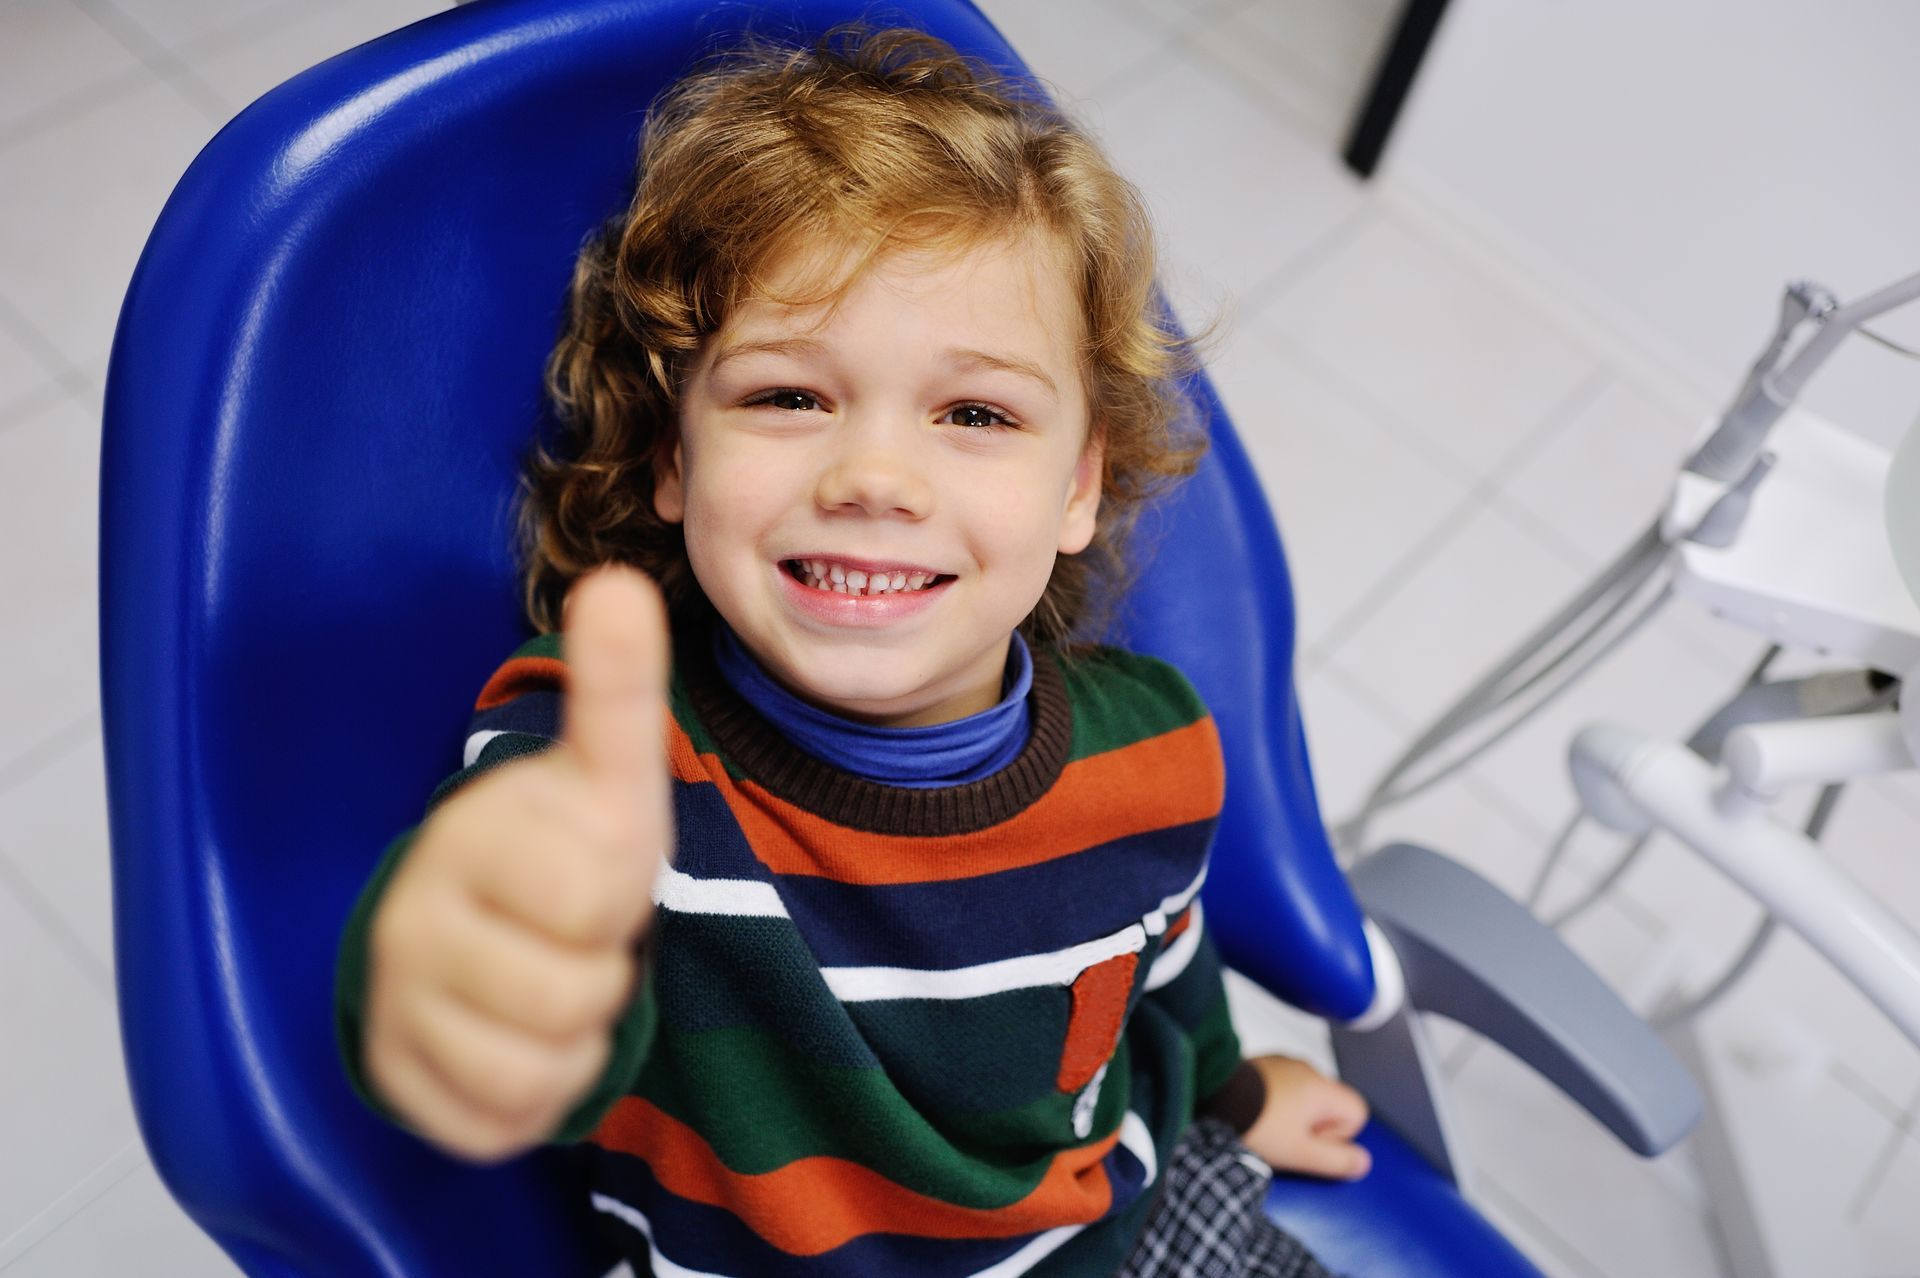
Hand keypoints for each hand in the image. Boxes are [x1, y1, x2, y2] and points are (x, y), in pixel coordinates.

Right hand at [362, 565, 672, 1162]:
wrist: (481, 923)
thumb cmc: (556, 844)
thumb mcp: (605, 774)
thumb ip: (616, 688)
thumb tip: (620, 582)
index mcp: (470, 836)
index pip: (594, 896)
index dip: (618, 889)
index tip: (584, 859)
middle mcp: (410, 917)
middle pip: (575, 991)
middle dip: (601, 966)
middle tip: (571, 931)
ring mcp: (393, 1003)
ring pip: (542, 1065)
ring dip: (576, 1032)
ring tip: (548, 975)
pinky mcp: (396, 1080)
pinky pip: (504, 1122)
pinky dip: (539, 1093)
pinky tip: (519, 1036)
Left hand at [1238, 1055, 1370, 1180]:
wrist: (1211, 1095)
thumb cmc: (1257, 1125)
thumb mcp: (1300, 1154)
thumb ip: (1337, 1161)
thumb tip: (1362, 1162)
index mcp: (1322, 1087)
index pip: (1357, 1112)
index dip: (1338, 1136)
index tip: (1309, 1142)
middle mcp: (1307, 1069)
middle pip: (1330, 1106)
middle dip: (1313, 1128)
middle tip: (1285, 1140)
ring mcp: (1283, 1063)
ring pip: (1305, 1097)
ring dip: (1293, 1115)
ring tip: (1267, 1129)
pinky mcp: (1261, 1065)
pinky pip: (1282, 1088)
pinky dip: (1274, 1103)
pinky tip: (1256, 1115)